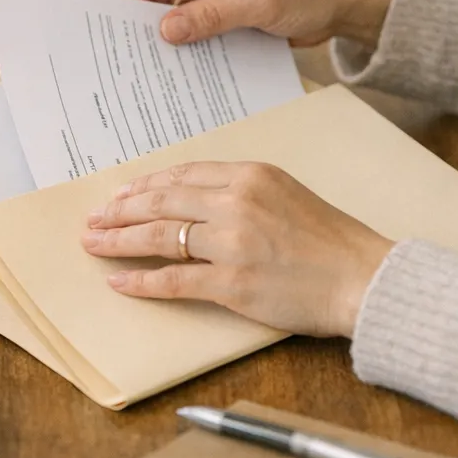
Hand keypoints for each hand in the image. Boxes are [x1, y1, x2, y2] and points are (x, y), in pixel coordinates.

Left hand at [81, 161, 392, 337]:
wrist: (364, 278)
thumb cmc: (332, 242)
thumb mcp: (286, 195)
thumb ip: (243, 194)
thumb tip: (197, 205)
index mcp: (250, 175)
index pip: (183, 174)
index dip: (146, 185)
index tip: (122, 193)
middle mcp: (236, 202)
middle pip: (162, 201)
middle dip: (121, 210)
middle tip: (94, 217)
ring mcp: (232, 242)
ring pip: (160, 236)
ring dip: (119, 240)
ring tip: (94, 243)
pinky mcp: (232, 283)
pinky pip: (173, 280)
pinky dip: (141, 281)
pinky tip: (119, 281)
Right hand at [128, 0, 391, 48]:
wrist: (347, 5)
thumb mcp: (260, 5)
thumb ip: (211, 16)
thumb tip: (166, 30)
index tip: (132, 15)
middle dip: (156, 5)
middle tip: (141, 39)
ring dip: (176, 20)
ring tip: (160, 50)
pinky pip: (203, 11)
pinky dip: (195, 29)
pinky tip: (186, 52)